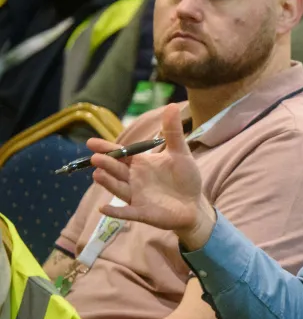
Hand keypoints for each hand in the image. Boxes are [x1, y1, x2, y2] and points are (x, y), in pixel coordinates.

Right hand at [89, 104, 215, 248]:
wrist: (194, 204)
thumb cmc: (185, 178)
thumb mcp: (180, 153)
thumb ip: (173, 132)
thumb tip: (172, 105)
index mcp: (141, 164)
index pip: (121, 154)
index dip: (107, 148)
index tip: (91, 142)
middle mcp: (134, 179)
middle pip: (117, 170)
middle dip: (107, 164)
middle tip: (95, 158)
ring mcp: (136, 196)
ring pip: (119, 188)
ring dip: (108, 183)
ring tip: (97, 175)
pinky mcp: (143, 212)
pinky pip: (126, 212)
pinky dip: (115, 211)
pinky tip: (104, 208)